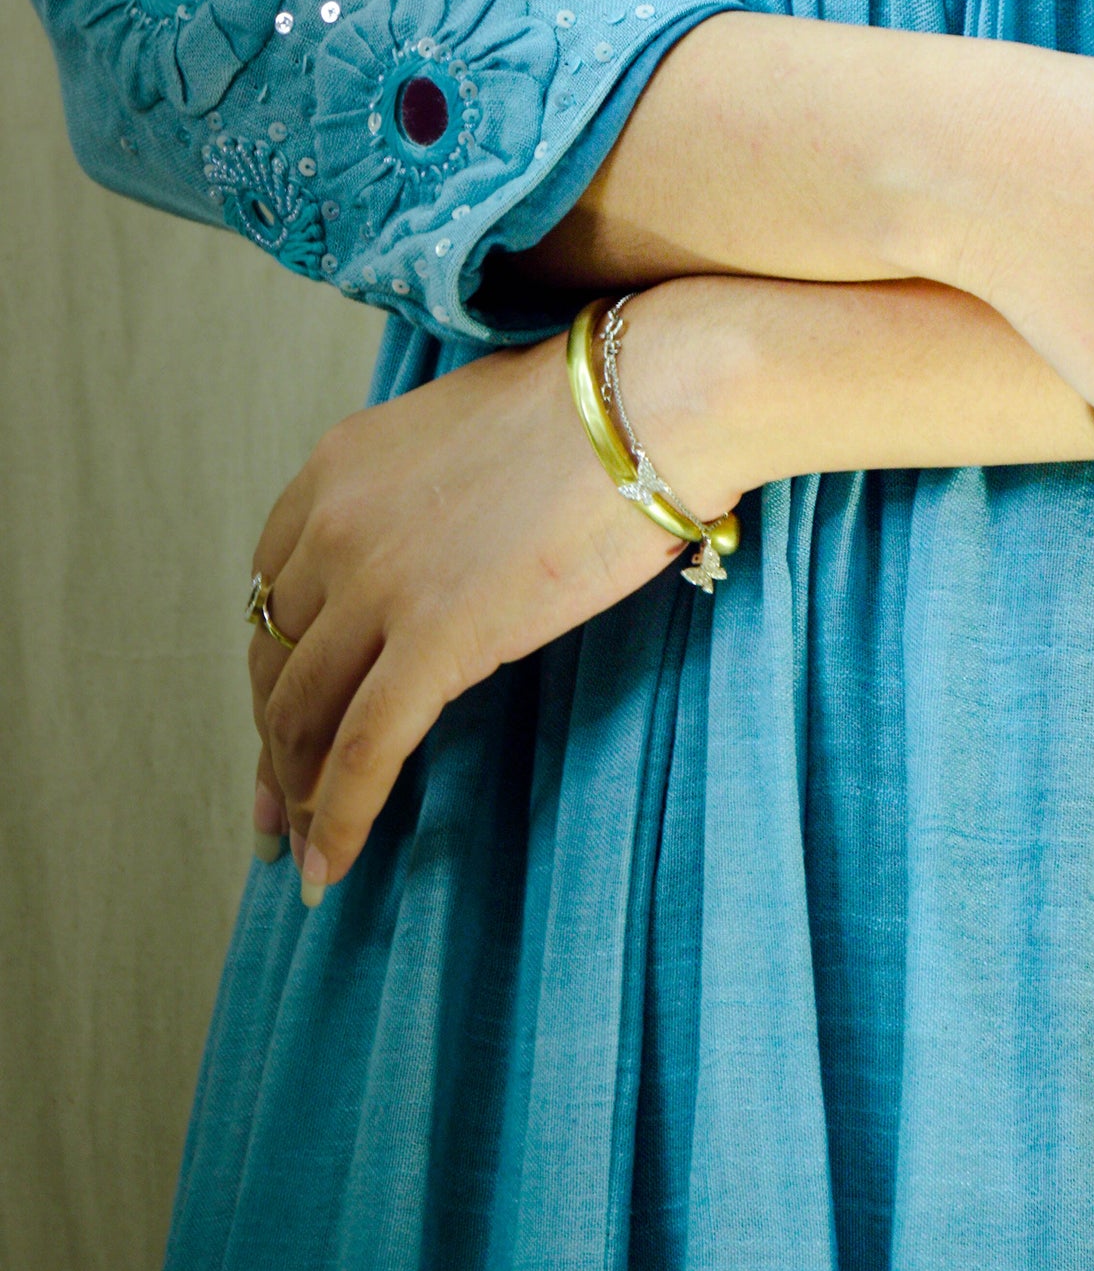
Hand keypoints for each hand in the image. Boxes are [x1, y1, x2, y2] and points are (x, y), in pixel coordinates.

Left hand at [246, 327, 696, 901]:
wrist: (647, 404)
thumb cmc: (589, 413)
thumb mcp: (460, 430)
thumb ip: (417, 491)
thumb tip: (434, 547)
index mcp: (335, 466)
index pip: (271, 588)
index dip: (269, 663)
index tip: (277, 714)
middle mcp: (334, 524)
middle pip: (275, 659)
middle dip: (271, 743)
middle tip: (273, 806)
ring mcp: (378, 584)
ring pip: (305, 715)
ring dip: (296, 792)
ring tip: (303, 848)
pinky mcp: (433, 640)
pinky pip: (364, 750)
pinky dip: (339, 818)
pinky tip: (333, 867)